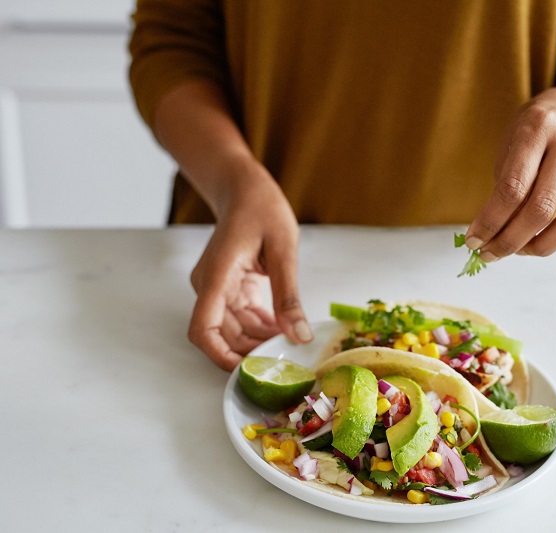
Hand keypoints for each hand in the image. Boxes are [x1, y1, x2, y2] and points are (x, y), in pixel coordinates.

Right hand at [188, 169, 311, 370]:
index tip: (248, 370)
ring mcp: (217, 287)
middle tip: (286, 360)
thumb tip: (299, 336)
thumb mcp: (283, 251)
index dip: (220, 356)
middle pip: (221, 335)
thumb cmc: (262, 209)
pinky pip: (241, 316)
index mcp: (216, 276)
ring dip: (259, 340)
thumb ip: (288, 297)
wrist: (245, 188)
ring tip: (291, 344)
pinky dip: (261, 326)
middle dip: (250, 351)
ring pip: (233, 329)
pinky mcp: (229, 287)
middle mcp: (210, 286)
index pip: (203, 329)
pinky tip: (285, 328)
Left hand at [466, 87, 555, 258]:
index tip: (474, 241)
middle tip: (491, 253)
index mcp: (539, 127)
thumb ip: (505, 184)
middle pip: (541, 208)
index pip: (512, 188)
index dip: (490, 222)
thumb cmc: (537, 132)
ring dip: (542, 247)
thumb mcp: (512, 143)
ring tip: (522, 249)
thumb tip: (492, 235)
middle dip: (510, 240)